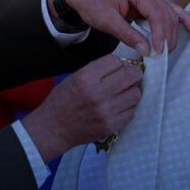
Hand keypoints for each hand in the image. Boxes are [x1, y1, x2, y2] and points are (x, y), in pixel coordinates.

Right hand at [20, 55, 142, 161]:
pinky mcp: (111, 126)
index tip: (118, 68)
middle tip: (129, 77)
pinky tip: (118, 107)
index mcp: (86, 78)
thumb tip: (123, 66)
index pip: (116, 61)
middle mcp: (97, 93)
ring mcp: (106, 111)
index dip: (119, 63)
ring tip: (123, 93)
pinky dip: (128, 108)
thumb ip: (98, 71)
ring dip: (131, 91)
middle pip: (130, 76)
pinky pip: (132, 111)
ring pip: (135, 94)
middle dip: (132, 74)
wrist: (54, 129)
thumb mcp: (74, 78)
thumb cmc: (62, 101)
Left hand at [61, 0, 189, 55]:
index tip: (158, 51)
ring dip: (172, 31)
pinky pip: (167, 10)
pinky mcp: (148, 0)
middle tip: (162, 55)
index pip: (156, 12)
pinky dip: (180, 20)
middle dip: (166, 35)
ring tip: (170, 49)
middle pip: (165, 13)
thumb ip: (128, 36)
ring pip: (169, 13)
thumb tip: (147, 51)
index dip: (160, 33)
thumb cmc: (91, 4)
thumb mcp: (106, 21)